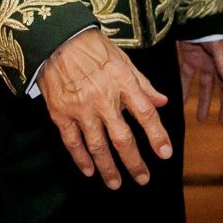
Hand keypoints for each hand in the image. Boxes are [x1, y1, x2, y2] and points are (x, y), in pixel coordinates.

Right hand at [39, 28, 171, 187]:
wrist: (56, 39)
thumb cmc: (93, 47)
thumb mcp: (123, 60)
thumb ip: (143, 84)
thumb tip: (162, 102)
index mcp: (123, 83)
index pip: (145, 114)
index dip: (157, 135)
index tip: (165, 154)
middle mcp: (103, 99)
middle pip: (122, 139)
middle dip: (134, 163)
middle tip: (143, 179)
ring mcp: (81, 108)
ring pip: (97, 146)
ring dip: (108, 168)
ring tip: (115, 184)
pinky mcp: (60, 113)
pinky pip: (72, 142)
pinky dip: (80, 159)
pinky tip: (89, 171)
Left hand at [179, 35, 222, 123]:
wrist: (192, 11)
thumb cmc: (210, 28)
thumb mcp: (219, 47)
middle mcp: (220, 63)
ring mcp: (205, 61)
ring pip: (208, 86)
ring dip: (206, 101)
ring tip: (202, 119)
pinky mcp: (191, 58)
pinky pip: (189, 77)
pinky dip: (186, 89)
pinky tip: (181, 101)